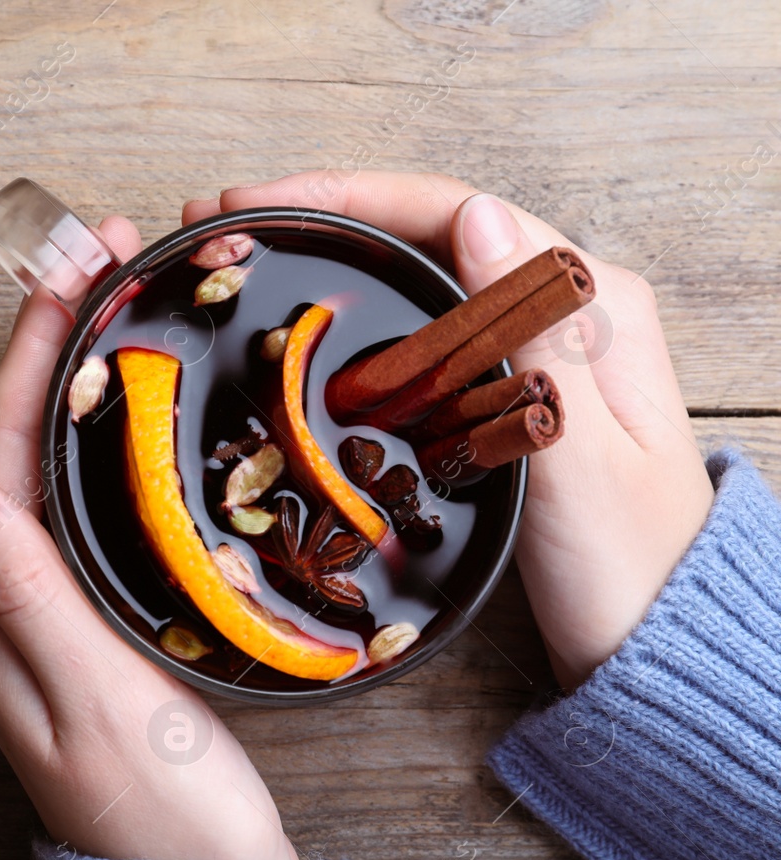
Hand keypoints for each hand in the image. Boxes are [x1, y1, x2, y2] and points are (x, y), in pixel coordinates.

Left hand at [0, 217, 300, 859]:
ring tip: (126, 303)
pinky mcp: (92, 630)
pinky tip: (148, 413)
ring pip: (54, 473)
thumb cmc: (160, 810)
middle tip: (104, 258)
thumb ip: (27, 592)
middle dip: (54, 347)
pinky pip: (89, 512)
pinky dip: (113, 446)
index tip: (70, 273)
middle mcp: (5, 607)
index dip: (32, 357)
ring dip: (82, 385)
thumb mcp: (95, 698)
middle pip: (19, 448)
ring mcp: (48, 618)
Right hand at [184, 172, 713, 687]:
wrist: (648, 646)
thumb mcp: (580, 461)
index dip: (351, 198)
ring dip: (333, 258)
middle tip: (226, 218)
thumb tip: (478, 217)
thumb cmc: (625, 568)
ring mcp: (531, 349)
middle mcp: (565, 308)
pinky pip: (419, 330)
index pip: (456, 214)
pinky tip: (302, 322)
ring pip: (419, 275)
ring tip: (247, 252)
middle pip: (429, 231)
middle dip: (326, 216)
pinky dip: (355, 314)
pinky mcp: (502, 393)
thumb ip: (535, 343)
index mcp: (594, 303)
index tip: (265, 205)